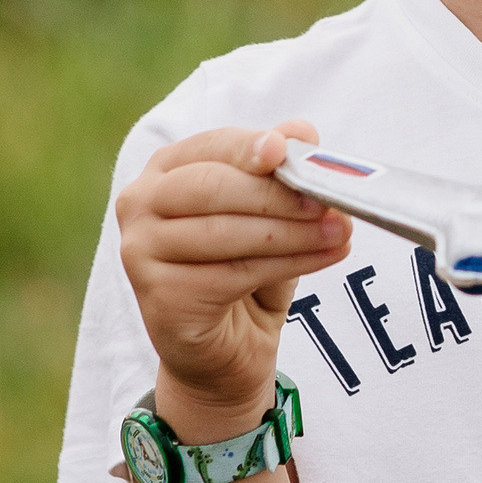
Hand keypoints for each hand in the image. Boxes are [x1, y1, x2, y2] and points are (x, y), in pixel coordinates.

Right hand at [116, 120, 348, 432]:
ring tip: (340, 232)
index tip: (288, 150)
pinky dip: (286, 264)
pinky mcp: (159, 296)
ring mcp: (141, 251)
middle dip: (279, 195)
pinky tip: (324, 256)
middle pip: (214, 187)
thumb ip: (279, 173)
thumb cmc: (245, 270)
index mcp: (166, 170)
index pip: (212, 147)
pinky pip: (231, 273)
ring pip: (227, 232)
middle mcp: (140, 204)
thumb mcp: (270, 215)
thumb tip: (301, 131)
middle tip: (330, 202)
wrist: (224, 351)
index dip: (251, 147)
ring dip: (293, 232)